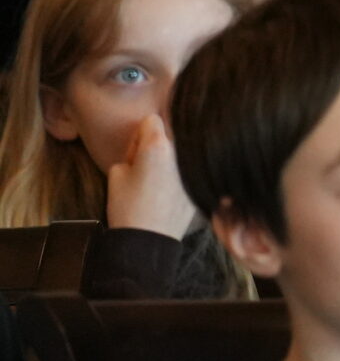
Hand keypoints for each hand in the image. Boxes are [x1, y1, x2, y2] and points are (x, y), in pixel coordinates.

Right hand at [106, 114, 198, 239]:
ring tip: (157, 184)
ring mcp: (194, 168)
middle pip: (168, 136)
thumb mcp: (116, 173)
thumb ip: (131, 153)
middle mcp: (181, 152)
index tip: (134, 154)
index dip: (138, 136)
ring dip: (169, 161)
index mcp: (159, 146)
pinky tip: (169, 195)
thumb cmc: (128, 206)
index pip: (151, 120)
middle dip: (155, 147)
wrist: (149, 240)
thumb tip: (143, 150)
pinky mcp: (200, 183)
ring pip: (179, 154)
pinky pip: (188, 170)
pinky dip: (179, 176)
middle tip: (143, 170)